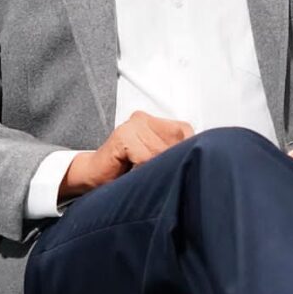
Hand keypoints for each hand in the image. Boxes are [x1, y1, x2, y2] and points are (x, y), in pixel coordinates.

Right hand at [61, 112, 194, 200]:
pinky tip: (132, 173)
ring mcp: (132, 125)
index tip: (175, 166)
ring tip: (141, 174)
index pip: (185, 132)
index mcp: (155, 121)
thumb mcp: (155, 160)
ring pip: (160, 153)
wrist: (92, 175)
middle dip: (168, 164)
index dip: (184, 153)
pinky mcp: (122, 136)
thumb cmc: (124, 171)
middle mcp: (143, 118)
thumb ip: (173, 153)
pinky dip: (142, 171)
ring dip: (154, 170)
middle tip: (154, 174)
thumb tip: (200, 158)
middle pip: (174, 144)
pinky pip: (145, 158)